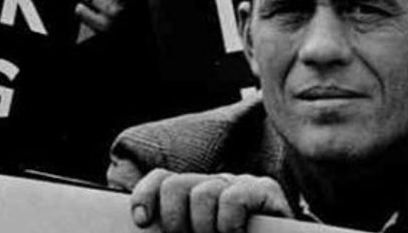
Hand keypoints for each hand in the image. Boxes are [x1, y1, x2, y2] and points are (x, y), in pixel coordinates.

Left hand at [130, 169, 292, 232]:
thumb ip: (177, 229)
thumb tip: (145, 224)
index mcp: (194, 194)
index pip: (161, 180)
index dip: (145, 196)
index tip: (141, 221)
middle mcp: (214, 184)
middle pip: (175, 184)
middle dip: (173, 218)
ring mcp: (240, 184)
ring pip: (202, 191)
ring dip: (203, 226)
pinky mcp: (265, 190)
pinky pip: (234, 197)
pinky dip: (228, 222)